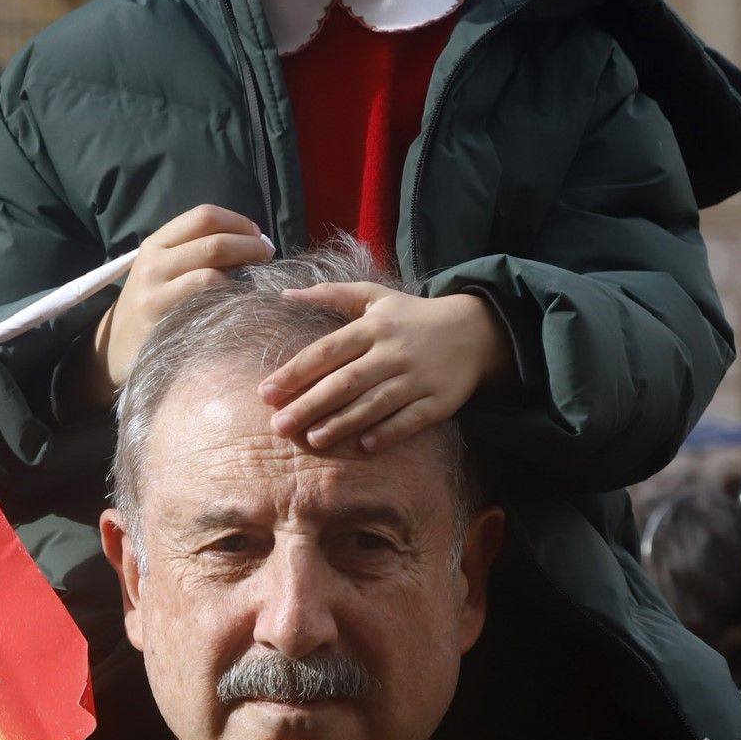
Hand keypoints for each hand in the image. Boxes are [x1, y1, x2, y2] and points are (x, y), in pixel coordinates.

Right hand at [74, 205, 273, 410]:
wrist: (116, 347)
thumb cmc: (154, 303)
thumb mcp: (164, 268)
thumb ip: (197, 251)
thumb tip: (255, 241)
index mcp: (156, 243)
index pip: (204, 216)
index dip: (239, 222)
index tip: (257, 236)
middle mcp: (153, 264)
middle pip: (214, 242)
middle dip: (251, 247)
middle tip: (268, 257)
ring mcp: (155, 295)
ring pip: (213, 275)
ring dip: (245, 276)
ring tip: (256, 282)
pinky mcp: (161, 324)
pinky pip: (206, 308)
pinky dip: (230, 303)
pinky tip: (239, 307)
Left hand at [259, 285, 512, 451]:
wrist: (474, 330)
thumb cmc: (412, 316)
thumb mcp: (375, 295)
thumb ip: (331, 294)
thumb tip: (285, 293)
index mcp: (373, 326)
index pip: (326, 351)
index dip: (294, 373)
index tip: (266, 393)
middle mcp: (392, 351)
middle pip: (345, 381)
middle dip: (310, 404)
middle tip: (279, 426)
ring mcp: (417, 377)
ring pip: (375, 403)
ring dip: (343, 423)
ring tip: (313, 440)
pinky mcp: (439, 400)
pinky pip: (411, 420)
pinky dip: (389, 432)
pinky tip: (365, 446)